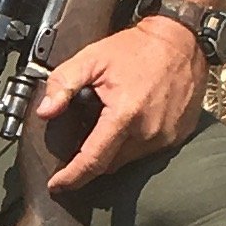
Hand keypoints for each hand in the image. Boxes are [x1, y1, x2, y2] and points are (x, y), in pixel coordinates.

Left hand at [32, 15, 204, 200]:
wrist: (180, 39)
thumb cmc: (138, 48)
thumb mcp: (92, 58)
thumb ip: (64, 84)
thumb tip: (45, 112)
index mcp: (125, 116)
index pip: (93, 160)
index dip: (72, 177)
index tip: (57, 185)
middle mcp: (148, 132)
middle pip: (109, 164)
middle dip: (91, 159)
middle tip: (81, 138)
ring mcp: (166, 137)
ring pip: (128, 159)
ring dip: (113, 150)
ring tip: (108, 123)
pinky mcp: (179, 136)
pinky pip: (148, 151)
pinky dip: (134, 143)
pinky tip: (130, 122)